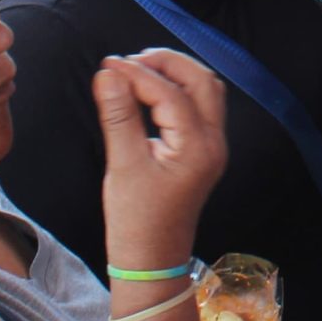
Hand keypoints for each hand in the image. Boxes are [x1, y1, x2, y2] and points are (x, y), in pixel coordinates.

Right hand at [93, 49, 231, 262]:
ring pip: (205, 92)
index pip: (170, 92)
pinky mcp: (203, 152)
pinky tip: (150, 92)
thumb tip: (108, 73)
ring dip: (176, 74)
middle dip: (168, 63)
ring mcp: (212, 147)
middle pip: (202, 81)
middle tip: (130, 60)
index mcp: (198, 147)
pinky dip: (178, 91)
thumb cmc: (137, 219)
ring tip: (138, 71)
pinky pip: (199, 108)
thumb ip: (118, 115)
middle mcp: (214, 143)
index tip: (107, 64)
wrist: (151, 259)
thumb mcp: (123, 164)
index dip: (137, 73)